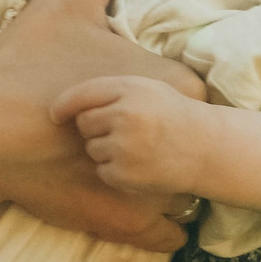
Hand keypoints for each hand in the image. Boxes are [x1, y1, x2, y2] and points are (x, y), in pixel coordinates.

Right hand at [0, 0, 204, 252]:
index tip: (174, 86)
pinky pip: (168, 232)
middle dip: (188, 134)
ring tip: (153, 162)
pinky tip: (148, 203)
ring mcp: (149, 192)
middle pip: (202, 141)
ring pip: (187, 187)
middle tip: (163, 124)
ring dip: (176, 178)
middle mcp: (170, 145)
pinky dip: (163, 222)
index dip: (192, 88)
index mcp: (172, 88)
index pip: (212, 91)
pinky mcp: (124, 225)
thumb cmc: (22, 59)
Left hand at [51, 75, 215, 197]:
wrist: (205, 149)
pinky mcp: (123, 173)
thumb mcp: (146, 88)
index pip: (81, 95)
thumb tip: (68, 103)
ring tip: (136, 147)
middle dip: (96, 128)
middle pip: (84, 123)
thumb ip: (111, 90)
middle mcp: (123, 116)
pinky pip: (102, 171)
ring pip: (91, 148)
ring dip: (106, 150)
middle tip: (124, 130)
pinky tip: (138, 164)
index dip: (64, 106)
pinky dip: (115, 170)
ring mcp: (123, 146)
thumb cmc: (172, 115)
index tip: (55, 115)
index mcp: (128, 90)